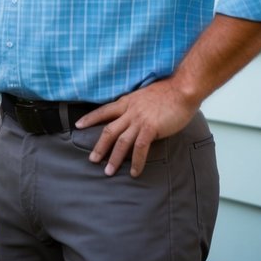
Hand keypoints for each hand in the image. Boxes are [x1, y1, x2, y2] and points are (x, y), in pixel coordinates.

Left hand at [74, 79, 197, 177]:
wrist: (182, 89)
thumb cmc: (169, 92)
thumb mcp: (145, 96)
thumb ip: (136, 106)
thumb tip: (133, 116)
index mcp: (127, 101)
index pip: (104, 110)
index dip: (90, 118)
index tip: (78, 125)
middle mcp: (129, 111)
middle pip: (109, 130)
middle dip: (99, 146)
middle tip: (92, 160)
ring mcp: (139, 119)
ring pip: (121, 141)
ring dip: (114, 158)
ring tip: (108, 171)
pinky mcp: (151, 127)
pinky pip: (140, 147)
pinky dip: (136, 161)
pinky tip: (134, 172)